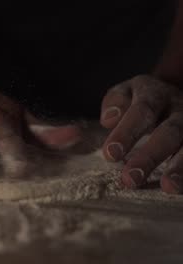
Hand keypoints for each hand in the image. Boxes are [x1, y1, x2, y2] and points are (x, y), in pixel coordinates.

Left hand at [100, 75, 182, 193]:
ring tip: (168, 187)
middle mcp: (180, 108)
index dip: (126, 133)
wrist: (176, 90)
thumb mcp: (126, 92)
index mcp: (155, 94)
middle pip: (169, 132)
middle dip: (150, 156)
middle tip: (131, 178)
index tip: (111, 155)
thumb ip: (115, 102)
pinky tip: (181, 188)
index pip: (141, 112)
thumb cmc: (142, 98)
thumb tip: (109, 120)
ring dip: (181, 168)